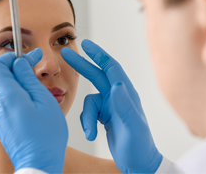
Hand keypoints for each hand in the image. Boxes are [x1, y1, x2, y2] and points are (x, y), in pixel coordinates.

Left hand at [0, 49, 67, 173]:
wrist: (39, 162)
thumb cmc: (46, 135)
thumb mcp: (43, 100)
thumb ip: (28, 78)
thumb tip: (20, 62)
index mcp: (7, 96)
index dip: (13, 57)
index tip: (29, 57)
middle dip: (14, 67)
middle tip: (32, 68)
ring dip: (12, 79)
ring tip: (30, 84)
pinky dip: (9, 91)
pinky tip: (24, 98)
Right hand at [61, 40, 161, 173]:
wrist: (137, 163)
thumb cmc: (139, 146)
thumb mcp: (133, 126)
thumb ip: (124, 105)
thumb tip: (117, 83)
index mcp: (126, 94)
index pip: (111, 68)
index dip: (99, 55)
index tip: (86, 44)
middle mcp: (117, 96)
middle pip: (96, 75)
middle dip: (81, 65)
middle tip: (66, 54)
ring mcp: (110, 106)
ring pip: (89, 102)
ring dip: (86, 117)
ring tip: (90, 132)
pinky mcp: (104, 116)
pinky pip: (88, 113)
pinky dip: (86, 123)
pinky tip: (92, 134)